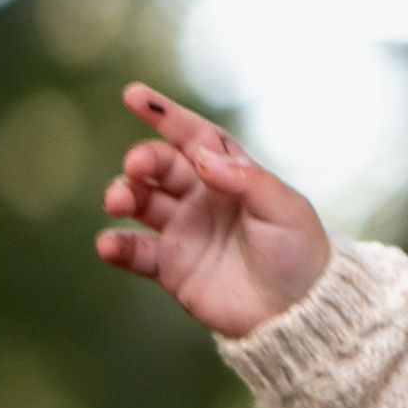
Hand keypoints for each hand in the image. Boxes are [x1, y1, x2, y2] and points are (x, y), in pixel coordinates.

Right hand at [93, 84, 330, 338]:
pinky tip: (108, 244)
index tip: (134, 95)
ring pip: (140, 202)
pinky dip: (117, 246)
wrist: (299, 312)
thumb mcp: (284, 209)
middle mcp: (203, 198)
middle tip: (135, 168)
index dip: (165, 116)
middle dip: (142, 161)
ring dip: (122, 195)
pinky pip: (135, 252)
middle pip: (160, 166)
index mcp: (232, 176)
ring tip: (117, 201)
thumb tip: (200, 156)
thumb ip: (245, 180)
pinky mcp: (172, 268)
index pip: (195, 137)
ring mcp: (185, 231)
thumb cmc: (299, 253)